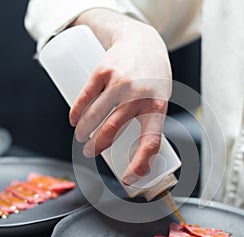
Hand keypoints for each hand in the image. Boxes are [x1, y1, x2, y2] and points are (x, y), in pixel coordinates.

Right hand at [69, 9, 171, 184]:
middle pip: (112, 130)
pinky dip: (76, 112)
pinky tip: (74, 120)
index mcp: (158, 107)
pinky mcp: (103, 70)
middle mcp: (139, 95)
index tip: (128, 178)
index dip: (139, 164)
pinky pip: (85, 97)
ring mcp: (120, 81)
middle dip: (96, 147)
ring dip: (84, 132)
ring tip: (81, 137)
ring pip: (95, 116)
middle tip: (89, 152)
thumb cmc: (153, 77)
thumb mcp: (160, 99)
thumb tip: (143, 155)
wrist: (143, 41)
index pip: (151, 141)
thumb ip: (149, 123)